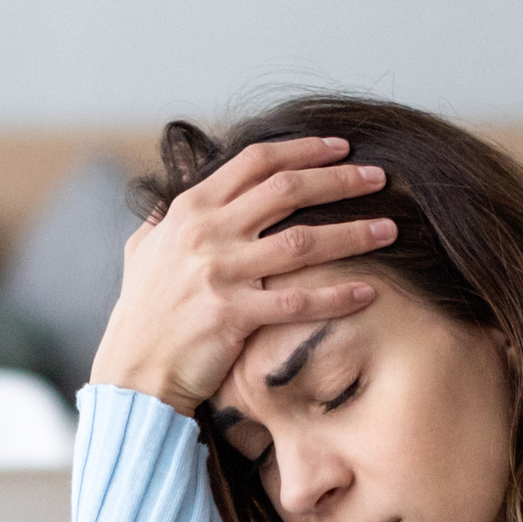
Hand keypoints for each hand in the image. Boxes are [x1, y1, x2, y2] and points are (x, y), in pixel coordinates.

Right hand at [87, 137, 396, 417]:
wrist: (133, 374)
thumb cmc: (142, 314)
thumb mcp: (142, 251)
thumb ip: (164, 219)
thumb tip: (173, 193)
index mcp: (188, 209)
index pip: (255, 162)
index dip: (303, 149)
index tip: (342, 147)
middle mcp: (205, 233)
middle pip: (286, 190)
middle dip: (340, 180)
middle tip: (381, 177)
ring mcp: (219, 274)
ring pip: (302, 242)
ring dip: (352, 233)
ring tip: (390, 228)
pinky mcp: (232, 316)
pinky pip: (298, 300)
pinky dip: (337, 295)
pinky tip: (369, 291)